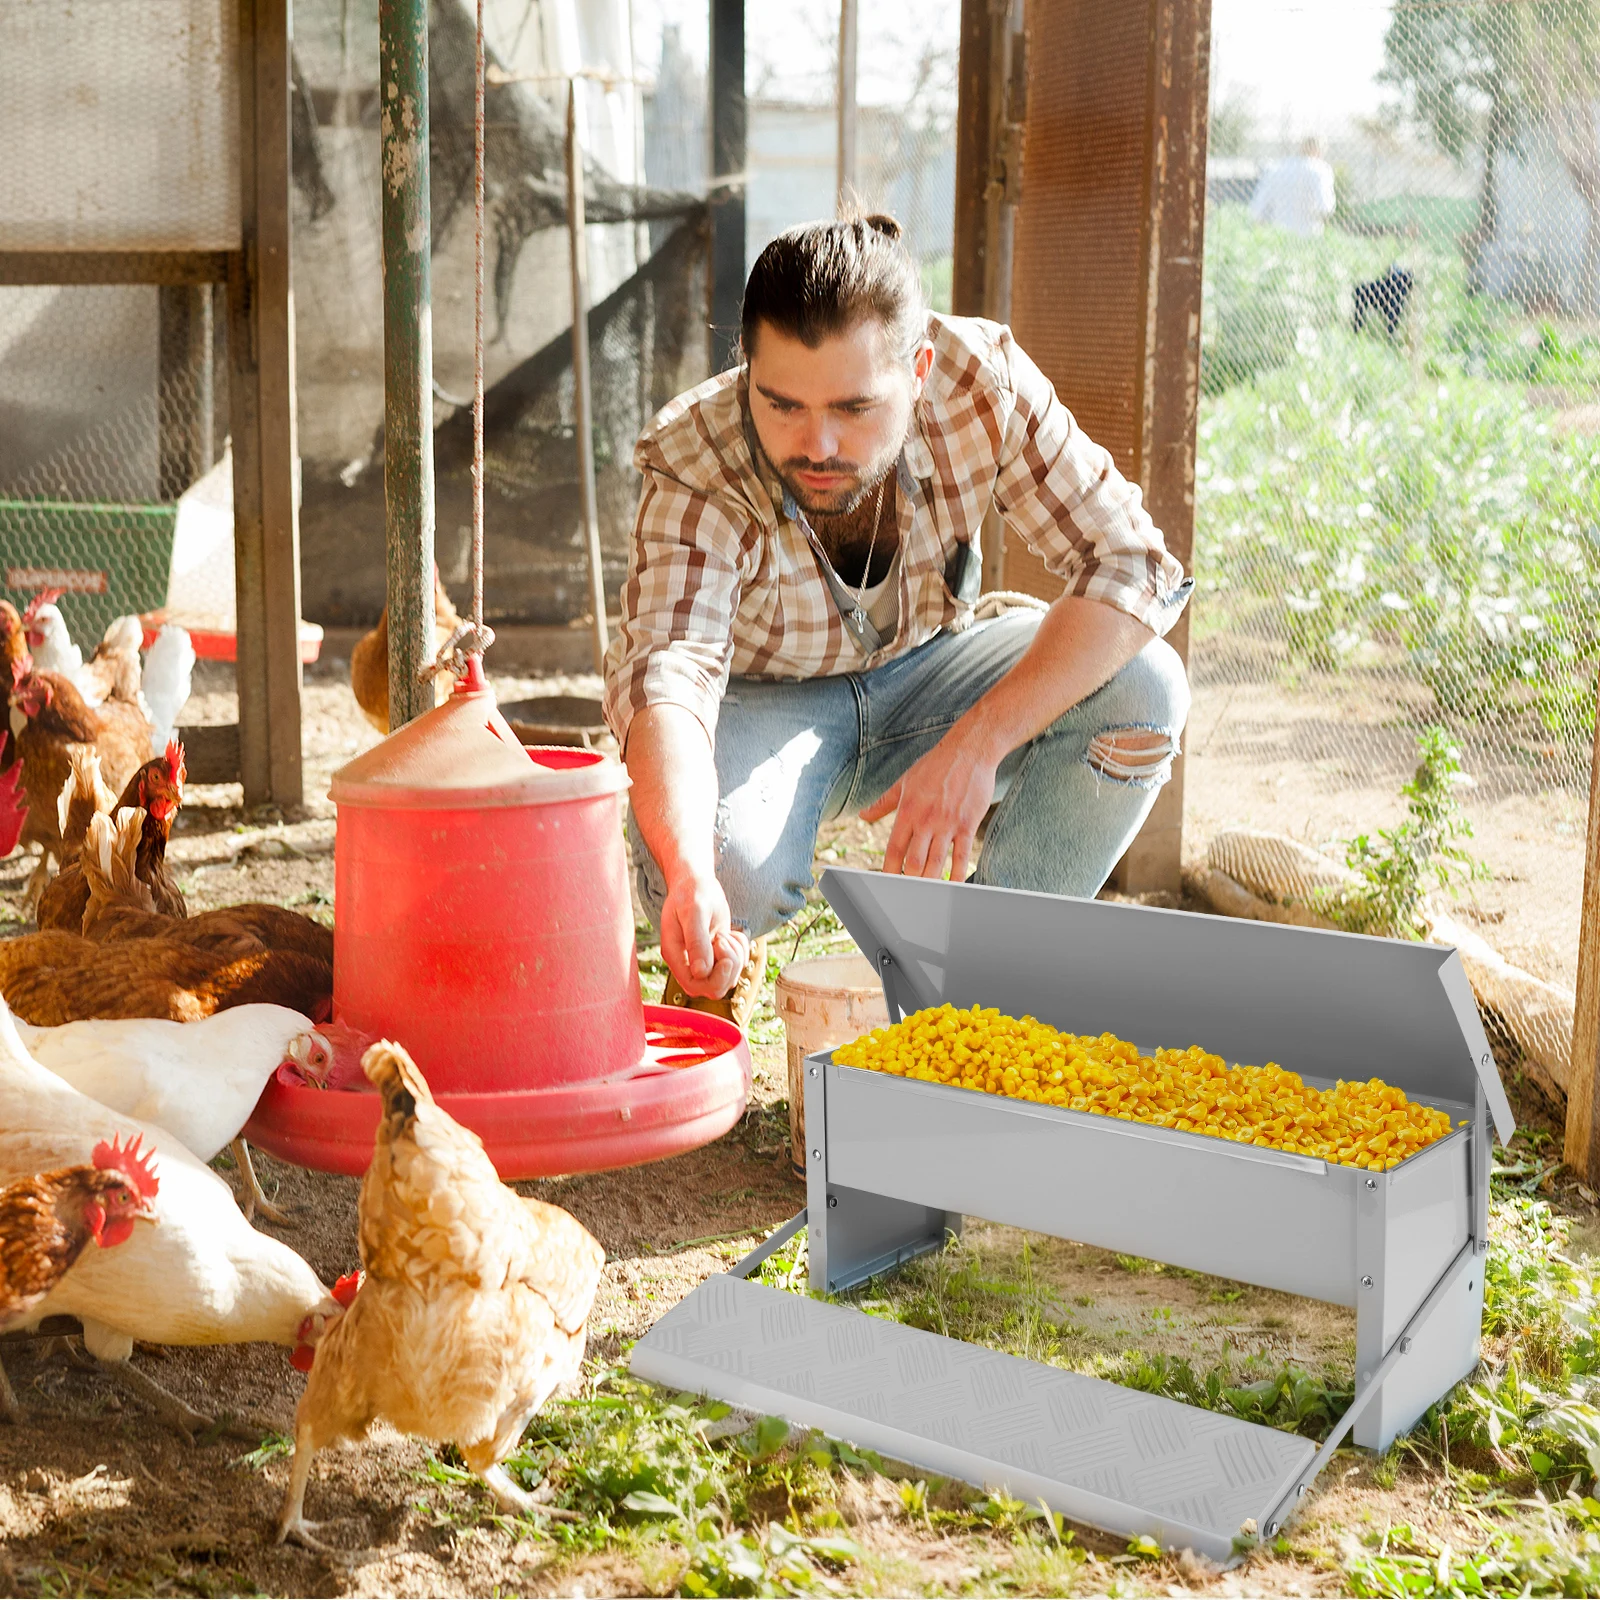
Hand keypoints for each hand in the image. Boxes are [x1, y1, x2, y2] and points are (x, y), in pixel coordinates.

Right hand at [659, 868, 749, 998]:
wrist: (696, 884)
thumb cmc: (691, 893)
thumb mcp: (694, 912)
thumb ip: (696, 942)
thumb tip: (701, 972)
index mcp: (675, 956)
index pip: (695, 986)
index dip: (714, 977)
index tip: (722, 950)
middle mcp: (688, 963)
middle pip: (714, 989)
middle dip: (728, 966)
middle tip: (723, 939)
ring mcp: (704, 961)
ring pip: (729, 978)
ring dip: (736, 956)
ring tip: (725, 934)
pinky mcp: (718, 955)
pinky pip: (738, 964)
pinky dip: (742, 949)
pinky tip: (731, 933)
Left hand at [861, 730, 997, 882]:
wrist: (969, 750)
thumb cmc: (935, 765)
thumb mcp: (905, 781)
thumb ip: (883, 803)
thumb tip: (863, 816)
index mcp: (908, 810)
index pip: (894, 848)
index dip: (889, 869)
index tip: (886, 884)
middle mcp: (926, 820)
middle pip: (914, 860)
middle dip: (908, 882)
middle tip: (906, 897)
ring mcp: (948, 823)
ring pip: (937, 862)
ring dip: (929, 882)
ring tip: (925, 897)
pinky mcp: (968, 824)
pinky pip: (962, 855)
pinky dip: (957, 873)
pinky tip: (953, 885)